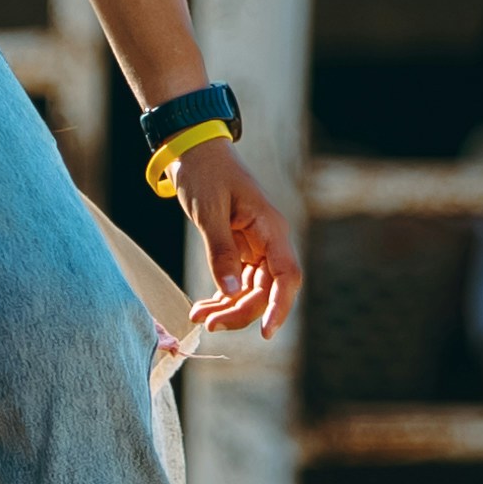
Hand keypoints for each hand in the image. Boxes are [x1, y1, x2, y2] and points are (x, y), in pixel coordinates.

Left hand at [163, 134, 300, 337]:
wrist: (195, 150)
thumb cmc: (204, 173)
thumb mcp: (209, 212)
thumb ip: (221, 251)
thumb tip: (232, 290)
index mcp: (271, 228)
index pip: (287, 276)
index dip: (280, 306)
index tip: (267, 332)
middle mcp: (270, 240)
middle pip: (267, 290)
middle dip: (240, 312)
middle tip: (208, 324)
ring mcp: (256, 246)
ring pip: (252, 291)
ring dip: (228, 308)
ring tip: (198, 317)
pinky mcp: (241, 249)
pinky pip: (238, 282)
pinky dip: (222, 297)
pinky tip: (201, 307)